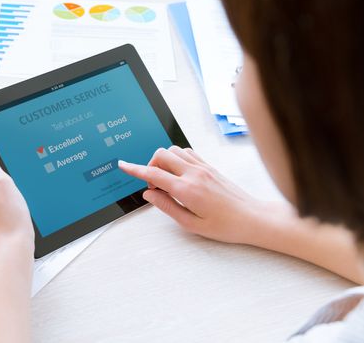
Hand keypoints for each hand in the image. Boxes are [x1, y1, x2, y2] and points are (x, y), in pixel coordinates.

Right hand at [118, 146, 268, 244]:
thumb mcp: (191, 224)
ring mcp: (203, 167)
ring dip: (163, 160)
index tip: (123, 165)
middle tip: (152, 185)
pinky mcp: (210, 166)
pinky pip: (187, 152)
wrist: (253, 218)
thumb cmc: (226, 226)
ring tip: (165, 180)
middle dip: (149, 165)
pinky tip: (178, 173)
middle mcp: (194, 173)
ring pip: (173, 150)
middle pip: (161, 155)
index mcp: (187, 190)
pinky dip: (176, 158)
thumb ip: (166, 206)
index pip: (153, 173)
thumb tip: (149, 194)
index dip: (134, 169)